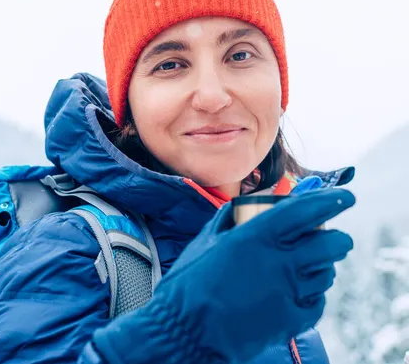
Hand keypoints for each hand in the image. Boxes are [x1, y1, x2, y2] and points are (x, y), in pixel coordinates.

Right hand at [92, 188, 355, 363]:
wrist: (185, 330)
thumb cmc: (189, 284)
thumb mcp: (205, 241)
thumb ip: (227, 220)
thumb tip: (240, 206)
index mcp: (256, 236)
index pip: (306, 211)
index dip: (330, 200)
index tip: (343, 197)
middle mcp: (278, 261)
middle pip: (330, 243)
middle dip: (337, 238)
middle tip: (332, 238)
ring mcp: (287, 292)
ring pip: (326, 274)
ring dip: (322, 267)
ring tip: (309, 268)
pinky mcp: (290, 320)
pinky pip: (316, 303)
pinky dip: (312, 295)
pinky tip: (299, 293)